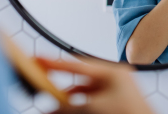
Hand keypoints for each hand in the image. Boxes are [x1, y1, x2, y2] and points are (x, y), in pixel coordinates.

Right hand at [37, 58, 154, 113]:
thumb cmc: (131, 113)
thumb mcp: (95, 107)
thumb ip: (70, 106)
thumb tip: (51, 108)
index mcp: (113, 73)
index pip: (78, 65)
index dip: (55, 63)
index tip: (37, 59)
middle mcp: (114, 80)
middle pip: (79, 81)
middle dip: (61, 89)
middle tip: (43, 89)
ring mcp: (115, 93)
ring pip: (83, 95)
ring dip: (68, 102)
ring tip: (53, 108)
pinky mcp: (114, 105)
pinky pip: (90, 103)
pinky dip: (78, 107)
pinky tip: (67, 111)